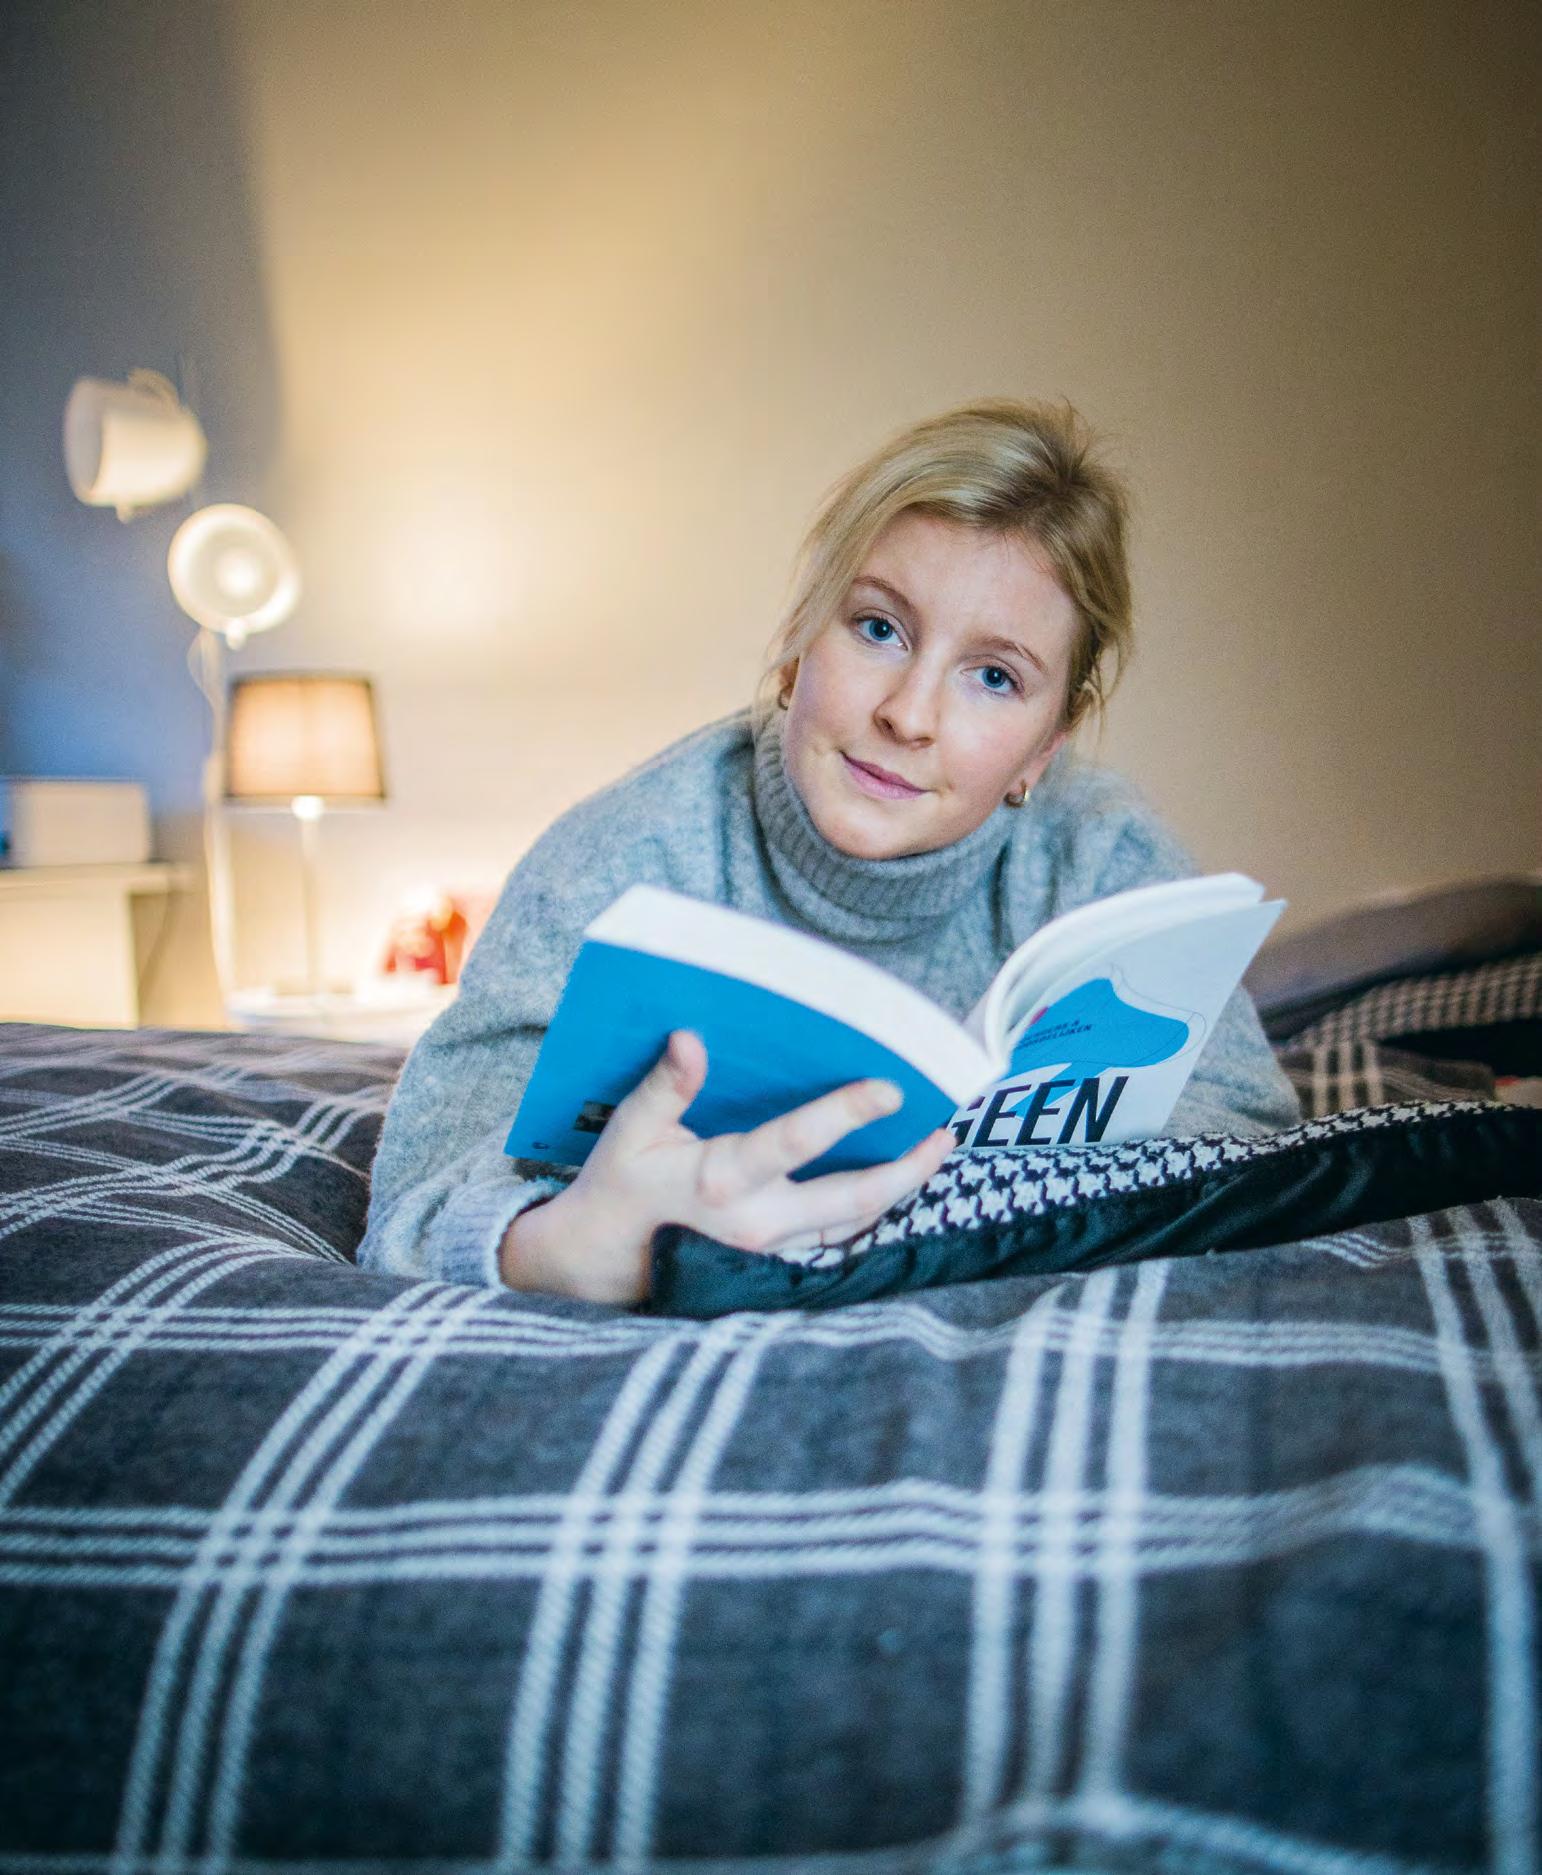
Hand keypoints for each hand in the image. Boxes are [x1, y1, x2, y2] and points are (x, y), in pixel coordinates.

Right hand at [501, 1030, 954, 1304]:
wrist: (598, 1264)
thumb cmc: (618, 1188)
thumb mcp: (631, 1130)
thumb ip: (666, 1086)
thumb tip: (691, 1038)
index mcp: (722, 1182)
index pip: (797, 1143)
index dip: (847, 1113)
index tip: (891, 1089)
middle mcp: (758, 1223)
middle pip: (853, 1200)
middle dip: (907, 1169)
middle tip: (946, 1134)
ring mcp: (771, 1251)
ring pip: (852, 1224)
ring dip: (897, 1189)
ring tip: (934, 1151)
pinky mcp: (775, 1264)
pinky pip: (835, 1237)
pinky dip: (868, 1210)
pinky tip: (892, 1181)